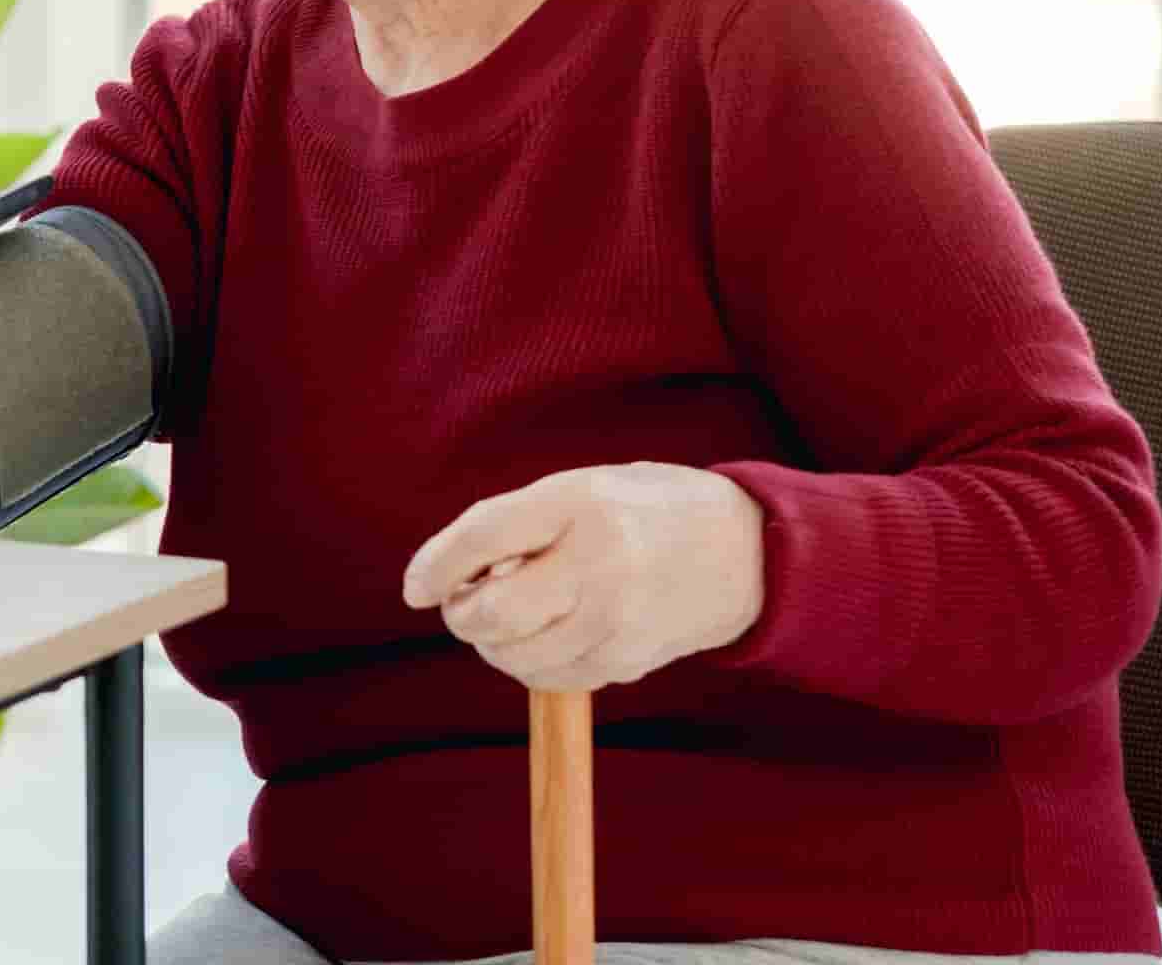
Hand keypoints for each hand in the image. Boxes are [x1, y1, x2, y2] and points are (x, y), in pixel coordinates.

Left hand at [401, 463, 766, 691]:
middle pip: (496, 612)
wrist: (746, 551)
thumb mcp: (585, 485)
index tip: (415, 588)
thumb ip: (523, 522)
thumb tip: (457, 574)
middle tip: (460, 605)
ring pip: (518, 655)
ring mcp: (616, 618)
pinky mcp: (629, 659)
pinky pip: (553, 677)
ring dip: (491, 644)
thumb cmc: (648, 508)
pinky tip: (541, 639)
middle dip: (462, 615)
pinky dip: (530, 665)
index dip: (436, 565)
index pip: (483, 536)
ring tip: (503, 620)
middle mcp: (598, 562)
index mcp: (580, 502)